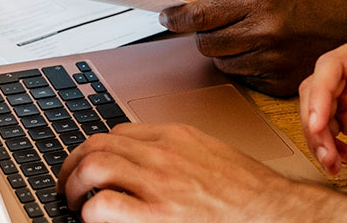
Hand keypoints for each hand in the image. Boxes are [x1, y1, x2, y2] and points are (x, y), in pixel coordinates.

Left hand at [56, 123, 338, 222]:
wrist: (277, 213)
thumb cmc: (254, 194)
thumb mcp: (216, 158)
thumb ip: (182, 156)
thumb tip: (153, 168)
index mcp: (179, 137)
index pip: (121, 132)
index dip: (98, 149)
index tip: (92, 165)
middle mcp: (165, 154)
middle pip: (98, 144)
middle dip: (74, 165)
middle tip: (69, 185)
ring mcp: (161, 183)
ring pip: (93, 168)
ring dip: (74, 186)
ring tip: (75, 203)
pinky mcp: (158, 216)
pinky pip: (103, 207)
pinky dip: (90, 213)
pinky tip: (95, 221)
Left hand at [160, 0, 346, 96]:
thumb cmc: (315, 2)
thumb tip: (190, 3)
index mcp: (262, 1)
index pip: (200, 14)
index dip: (176, 17)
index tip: (166, 17)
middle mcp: (265, 32)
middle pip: (206, 43)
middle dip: (204, 36)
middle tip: (218, 27)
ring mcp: (272, 62)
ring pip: (221, 64)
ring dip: (224, 53)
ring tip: (248, 39)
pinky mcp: (278, 84)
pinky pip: (242, 78)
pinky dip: (244, 68)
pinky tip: (264, 55)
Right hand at [299, 32, 346, 175]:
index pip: (332, 65)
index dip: (319, 94)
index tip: (319, 124)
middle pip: (316, 89)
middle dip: (315, 124)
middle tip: (327, 155)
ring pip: (317, 111)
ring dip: (319, 139)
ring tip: (334, 164)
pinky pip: (330, 128)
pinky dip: (331, 146)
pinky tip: (345, 159)